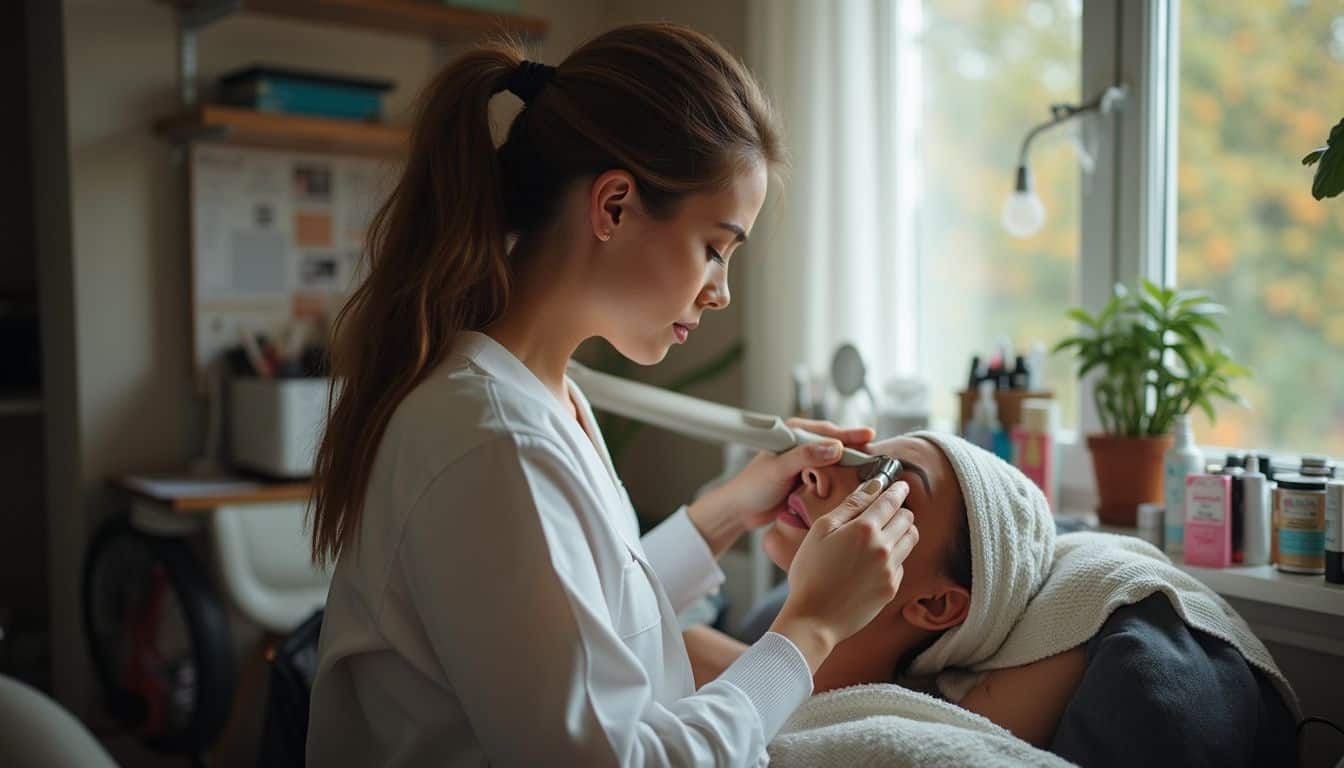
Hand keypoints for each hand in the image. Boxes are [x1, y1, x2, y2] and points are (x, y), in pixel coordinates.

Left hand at [686, 419, 875, 555]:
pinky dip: (842, 480)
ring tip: (872, 469)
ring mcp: (804, 462)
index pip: (827, 431)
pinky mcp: (806, 479)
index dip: (849, 435)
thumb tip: (834, 448)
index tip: (869, 438)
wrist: (740, 511)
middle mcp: (801, 444)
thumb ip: (805, 456)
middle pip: (835, 444)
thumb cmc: (752, 487)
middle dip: (855, 449)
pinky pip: (829, 476)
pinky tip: (854, 485)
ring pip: (834, 461)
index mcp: (793, 433)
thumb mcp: (779, 469)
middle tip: (878, 456)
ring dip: (850, 465)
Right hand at [769, 479, 917, 671]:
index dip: (897, 489)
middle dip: (900, 510)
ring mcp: (890, 570)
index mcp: (864, 529)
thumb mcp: (821, 531)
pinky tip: (873, 561)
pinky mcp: (892, 588)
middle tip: (887, 510)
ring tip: (884, 534)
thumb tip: (873, 486)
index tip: (900, 485)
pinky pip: (902, 564)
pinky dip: (894, 556)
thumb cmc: (810, 573)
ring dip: (902, 531)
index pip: (891, 501)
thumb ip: (850, 506)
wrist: (813, 619)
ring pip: (911, 540)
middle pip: (907, 519)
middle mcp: (883, 548)